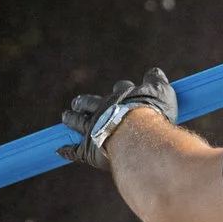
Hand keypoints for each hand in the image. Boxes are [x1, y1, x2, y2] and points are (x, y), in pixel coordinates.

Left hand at [59, 68, 178, 170]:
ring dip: (71, 118)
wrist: (137, 136)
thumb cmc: (153, 114)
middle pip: (90, 102)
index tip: (122, 90)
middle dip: (84, 102)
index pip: (120, 88)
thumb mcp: (161, 91)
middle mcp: (104, 109)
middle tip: (79, 103)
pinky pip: (74, 150)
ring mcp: (93, 128)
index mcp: (122, 96)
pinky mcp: (88, 148)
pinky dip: (67, 150)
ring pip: (77, 121)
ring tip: (67, 116)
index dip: (121, 90)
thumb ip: (157, 80)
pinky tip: (61, 150)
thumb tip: (155, 71)